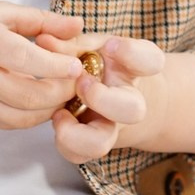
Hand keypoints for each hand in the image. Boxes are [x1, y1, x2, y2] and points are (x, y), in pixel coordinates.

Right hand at [0, 4, 83, 129]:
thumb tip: (77, 26)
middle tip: (78, 82)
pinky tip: (46, 104)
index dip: (53, 66)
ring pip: (22, 115)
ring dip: (51, 108)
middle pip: (26, 94)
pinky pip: (11, 123)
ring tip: (66, 93)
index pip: (22, 58)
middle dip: (60, 92)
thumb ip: (39, 19)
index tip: (76, 66)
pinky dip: (34, 117)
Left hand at [48, 34, 167, 162]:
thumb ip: (68, 43)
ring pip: (101, 143)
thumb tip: (44, 40)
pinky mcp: (89, 143)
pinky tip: (58, 118)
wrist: (111, 93)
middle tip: (81, 83)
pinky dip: (64, 141)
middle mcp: (127, 101)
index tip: (109, 46)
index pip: (150, 61)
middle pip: (133, 110)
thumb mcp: (87, 45)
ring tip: (60, 112)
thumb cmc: (97, 62)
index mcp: (132, 69)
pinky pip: (78, 154)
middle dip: (102, 99)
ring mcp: (109, 126)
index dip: (130, 53)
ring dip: (77, 132)